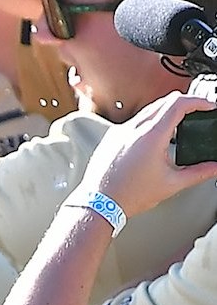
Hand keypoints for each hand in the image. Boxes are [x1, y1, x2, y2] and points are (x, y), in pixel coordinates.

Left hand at [79, 91, 216, 217]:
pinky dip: (151, 121)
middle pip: (163, 102)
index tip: (209, 106)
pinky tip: (158, 134)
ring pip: (147, 110)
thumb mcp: (172, 184)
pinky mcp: (111, 138)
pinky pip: (134, 121)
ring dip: (167, 111)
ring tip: (182, 122)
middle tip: (200, 112)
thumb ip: (199, 173)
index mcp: (150, 136)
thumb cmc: (130, 195)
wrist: (99, 203)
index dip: (198, 101)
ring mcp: (119, 132)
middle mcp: (132, 129)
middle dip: (185, 103)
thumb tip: (215, 167)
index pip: (177, 104)